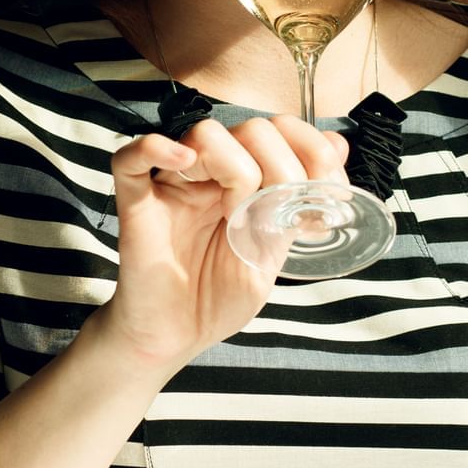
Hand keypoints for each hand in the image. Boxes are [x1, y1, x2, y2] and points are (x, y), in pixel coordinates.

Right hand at [94, 116, 349, 374]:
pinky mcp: (135, 202)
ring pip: (205, 134)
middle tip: (276, 213)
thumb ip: (294, 203)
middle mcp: (209, 173)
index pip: (280, 131)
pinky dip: (157, 148)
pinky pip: (132, 157)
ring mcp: (171, 183)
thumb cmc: (216, 298)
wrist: (173, 338)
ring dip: (235, 167)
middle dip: (282, 166)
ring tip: (233, 212)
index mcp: (242, 180)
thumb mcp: (270, 252)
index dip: (311, 151)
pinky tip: (184, 162)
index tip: (325, 195)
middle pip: (251, 129)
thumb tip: (336, 146)